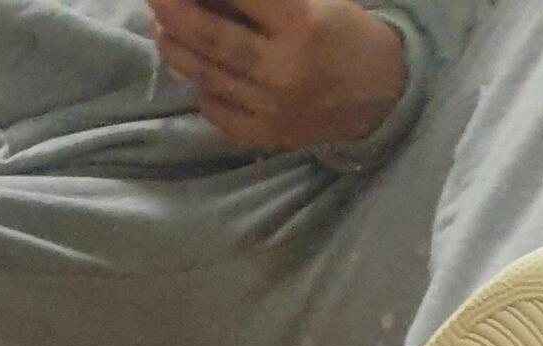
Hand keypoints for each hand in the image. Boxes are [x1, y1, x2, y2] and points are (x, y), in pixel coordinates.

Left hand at [149, 0, 407, 151]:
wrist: (382, 93)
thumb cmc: (344, 31)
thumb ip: (263, 1)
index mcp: (304, 23)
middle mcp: (286, 68)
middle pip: (214, 40)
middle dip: (176, 13)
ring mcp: (275, 107)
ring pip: (210, 77)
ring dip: (177, 49)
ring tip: (160, 27)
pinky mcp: (270, 135)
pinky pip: (221, 112)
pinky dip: (202, 88)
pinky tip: (193, 70)